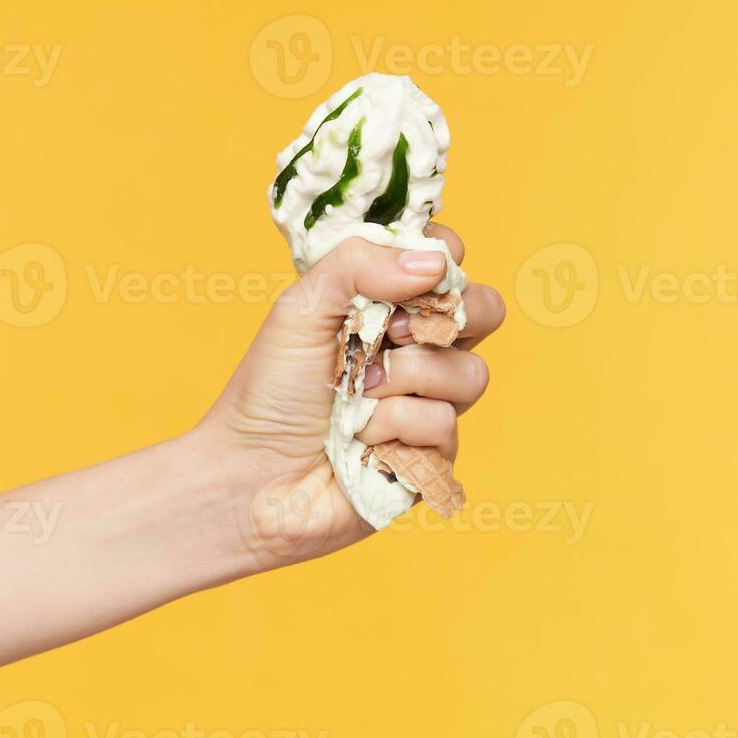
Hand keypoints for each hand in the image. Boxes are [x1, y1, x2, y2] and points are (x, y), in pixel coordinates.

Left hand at [195, 223, 505, 570]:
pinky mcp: (431, 455)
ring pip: (470, 373)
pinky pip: (445, 425)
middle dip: (447, 317)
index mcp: (388, 306)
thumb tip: (436, 262)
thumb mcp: (301, 308)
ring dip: (406, 379)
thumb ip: (360, 264)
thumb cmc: (269, 392)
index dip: (441, 260)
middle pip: (486, 312)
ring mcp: (429, 402)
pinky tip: (360, 438)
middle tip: (389, 332)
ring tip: (357, 394)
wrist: (251, 477)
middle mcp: (417, 350)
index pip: (448, 261)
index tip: (404, 275)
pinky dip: (393, 427)